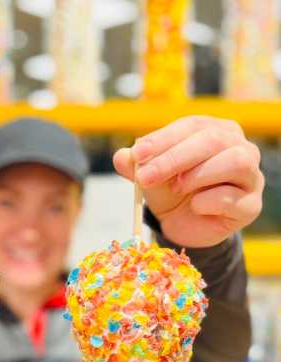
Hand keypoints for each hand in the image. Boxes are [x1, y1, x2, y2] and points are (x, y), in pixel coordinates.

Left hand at [113, 115, 263, 246]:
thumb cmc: (171, 192)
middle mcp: (239, 148)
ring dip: (198, 174)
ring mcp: (250, 177)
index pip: (192, 126)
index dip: (164, 138)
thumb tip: (121, 156)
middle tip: (146, 176)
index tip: (138, 154)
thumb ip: (135, 166)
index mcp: (215, 131)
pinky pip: (234, 198)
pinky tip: (195, 206)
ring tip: (176, 188)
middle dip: (175, 158)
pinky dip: (208, 201)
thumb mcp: (150, 177)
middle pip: (214, 140)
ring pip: (235, 161)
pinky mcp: (250, 205)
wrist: (185, 226)